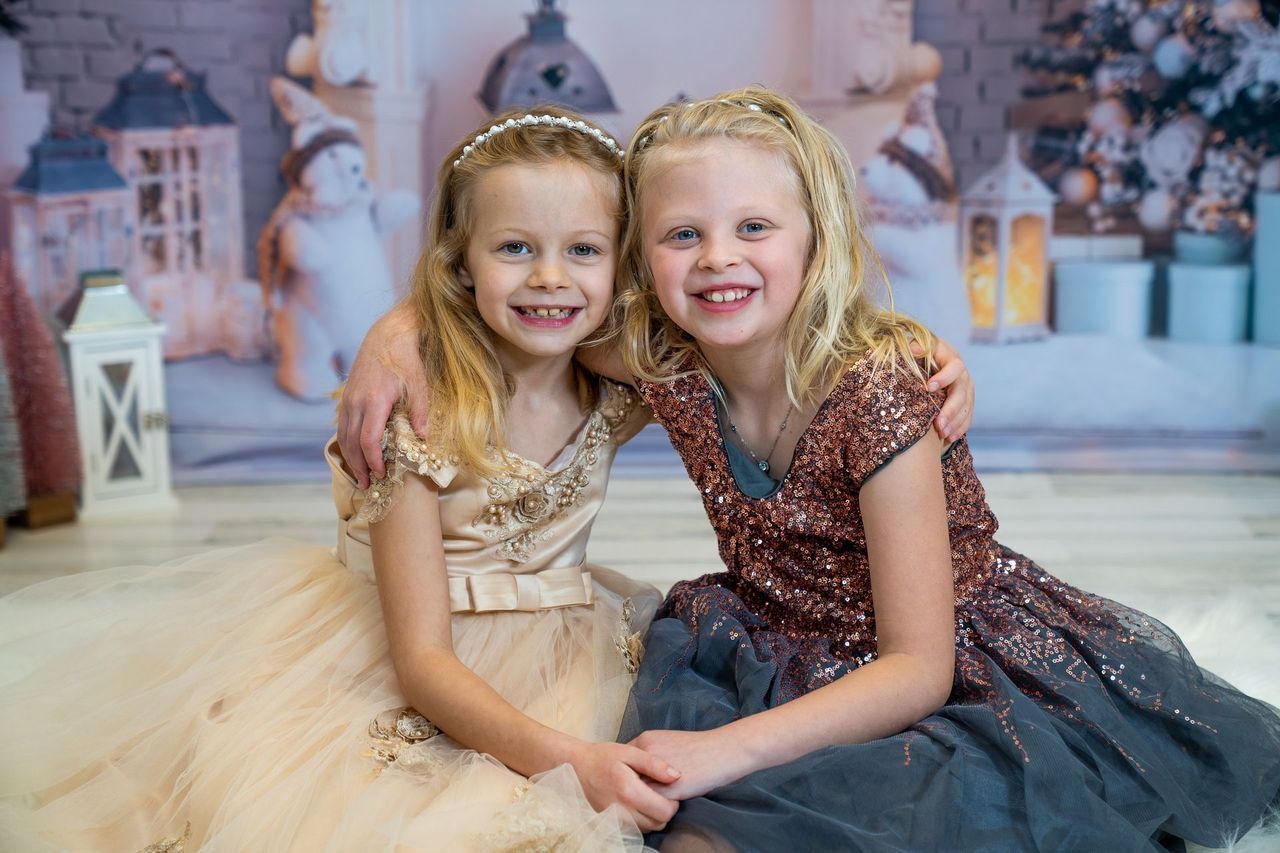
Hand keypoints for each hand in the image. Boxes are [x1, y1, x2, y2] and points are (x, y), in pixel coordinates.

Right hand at [338, 307, 429, 487]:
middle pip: (352, 443)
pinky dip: (346, 443)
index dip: (373, 461)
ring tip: (360, 476)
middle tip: (367, 485)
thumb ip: (420, 412)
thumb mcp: (419, 384)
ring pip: (343, 436)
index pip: (368, 440)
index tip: (381, 474)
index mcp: (375, 401)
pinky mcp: (346, 397)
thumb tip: (423, 440)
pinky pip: (342, 426)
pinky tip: (354, 455)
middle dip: (359, 466)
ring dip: (350, 458)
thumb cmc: (406, 360)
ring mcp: (348, 400)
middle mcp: (356, 402)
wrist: (387, 336)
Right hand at [567, 741, 680, 831]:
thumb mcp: (630, 752)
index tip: (668, 789)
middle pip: (658, 824)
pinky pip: (633, 830)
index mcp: (628, 791)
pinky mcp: (608, 825)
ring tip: (646, 797)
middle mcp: (620, 811)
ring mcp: (613, 820)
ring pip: (647, 829)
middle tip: (658, 792)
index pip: (665, 811)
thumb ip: (654, 764)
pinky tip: (635, 804)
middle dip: (664, 810)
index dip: (673, 802)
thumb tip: (677, 776)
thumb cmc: (603, 757)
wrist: (575, 767)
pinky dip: (640, 821)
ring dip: (652, 816)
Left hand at [629, 728, 748, 800]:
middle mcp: (644, 754)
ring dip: (640, 797)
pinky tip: (661, 804)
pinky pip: (650, 804)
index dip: (627, 772)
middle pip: (625, 776)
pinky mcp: (666, 790)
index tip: (633, 779)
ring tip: (650, 799)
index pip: (623, 761)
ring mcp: (653, 772)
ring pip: (636, 791)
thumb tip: (636, 771)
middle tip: (637, 791)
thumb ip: (649, 755)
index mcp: (645, 740)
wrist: (722, 751)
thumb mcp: (668, 742)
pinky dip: (652, 807)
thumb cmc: (699, 749)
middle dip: (630, 785)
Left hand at [914, 337, 973, 443]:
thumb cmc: (921, 353)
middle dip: (950, 409)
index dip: (944, 377)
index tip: (928, 387)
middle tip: (938, 424)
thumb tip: (913, 349)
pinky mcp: (967, 401)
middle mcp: (962, 373)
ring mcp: (966, 388)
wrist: (932, 360)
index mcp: (951, 358)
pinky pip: (968, 416)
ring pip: (966, 406)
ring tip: (943, 434)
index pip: (954, 367)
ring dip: (955, 422)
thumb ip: (917, 347)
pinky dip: (960, 427)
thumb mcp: (919, 347)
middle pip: (961, 392)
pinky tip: (950, 437)